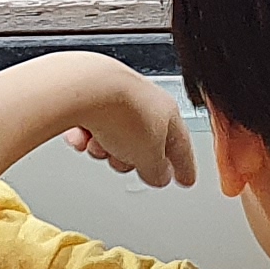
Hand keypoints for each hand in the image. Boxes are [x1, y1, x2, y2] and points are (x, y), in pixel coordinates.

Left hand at [56, 56, 195, 188]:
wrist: (84, 88)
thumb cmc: (121, 113)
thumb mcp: (148, 158)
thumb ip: (158, 171)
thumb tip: (160, 175)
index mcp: (167, 112)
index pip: (181, 145)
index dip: (184, 166)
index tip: (185, 180)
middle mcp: (143, 101)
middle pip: (142, 144)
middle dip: (129, 159)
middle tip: (123, 163)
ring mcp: (115, 97)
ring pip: (113, 137)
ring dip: (105, 149)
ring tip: (99, 147)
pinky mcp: (88, 96)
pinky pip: (90, 126)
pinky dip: (87, 136)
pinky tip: (84, 137)